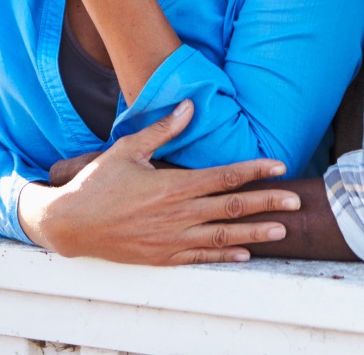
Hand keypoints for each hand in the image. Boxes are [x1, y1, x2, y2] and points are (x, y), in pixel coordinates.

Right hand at [19, 100, 301, 265]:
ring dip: (254, 233)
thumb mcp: (129, 148)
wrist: (68, 223)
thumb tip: (189, 106)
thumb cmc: (98, 182)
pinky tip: (246, 255)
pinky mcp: (161, 257)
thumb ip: (164, 129)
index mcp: (173, 185)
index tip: (280, 167)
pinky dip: (225, 257)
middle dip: (267, 204)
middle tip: (296, 202)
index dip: (255, 171)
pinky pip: (200, 258)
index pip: (225, 177)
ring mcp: (171, 239)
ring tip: (281, 230)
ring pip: (222, 237)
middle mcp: (178, 214)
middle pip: (232, 209)